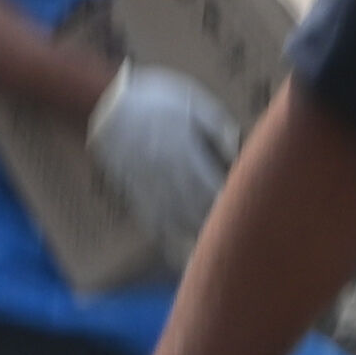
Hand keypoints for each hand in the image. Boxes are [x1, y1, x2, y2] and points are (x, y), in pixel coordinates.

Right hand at [85, 62, 244, 258]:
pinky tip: (176, 252)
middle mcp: (169, 175)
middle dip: (217, 226)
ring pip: (177, 221)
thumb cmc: (156, 101)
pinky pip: (153, 221)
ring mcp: (151, 187)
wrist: (109, 107)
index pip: (214, 186)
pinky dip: (167, 239)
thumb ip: (218, 126)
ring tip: (210, 254)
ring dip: (194, 238)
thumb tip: (236, 151)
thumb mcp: (194, 102)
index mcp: (187, 152)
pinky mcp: (136, 193)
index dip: (230, 204)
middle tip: (234, 240)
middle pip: (198, 209)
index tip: (246, 214)